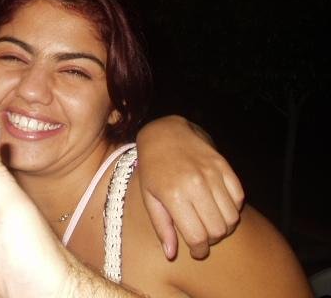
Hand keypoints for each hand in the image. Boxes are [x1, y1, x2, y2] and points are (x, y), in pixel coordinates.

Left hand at [136, 115, 243, 259]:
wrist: (165, 134)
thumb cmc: (153, 169)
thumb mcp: (149, 197)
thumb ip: (162, 227)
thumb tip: (171, 254)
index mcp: (173, 195)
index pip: (198, 236)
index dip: (199, 250)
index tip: (196, 251)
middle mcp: (195, 184)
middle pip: (218, 230)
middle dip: (212, 240)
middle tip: (202, 235)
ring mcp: (212, 173)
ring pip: (232, 217)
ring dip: (224, 226)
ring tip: (210, 221)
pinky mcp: (224, 165)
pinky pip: (239, 198)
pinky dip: (232, 208)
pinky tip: (218, 205)